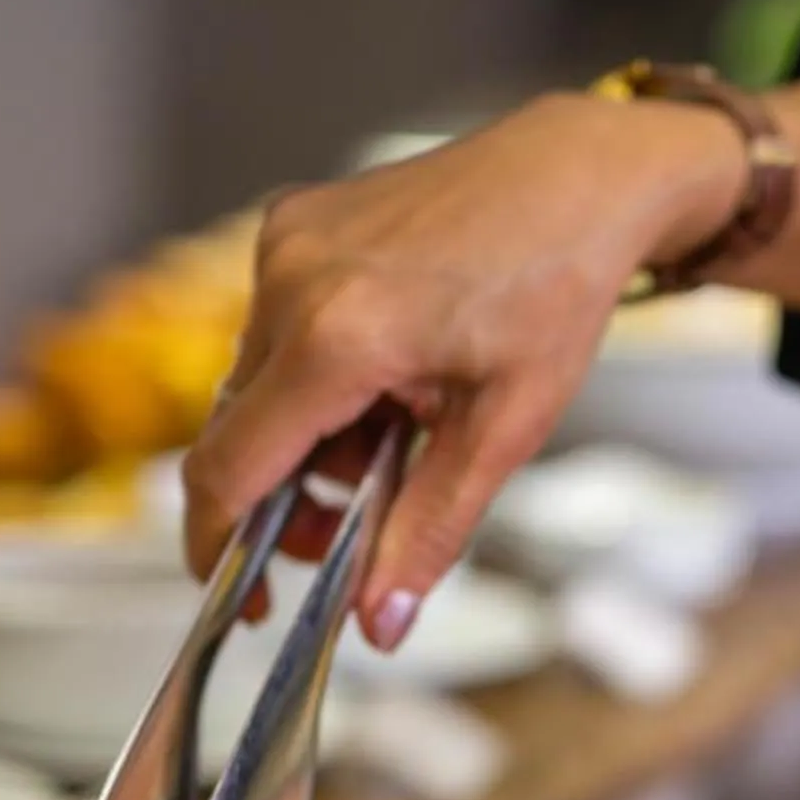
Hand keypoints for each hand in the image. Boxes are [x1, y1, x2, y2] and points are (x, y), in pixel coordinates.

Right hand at [180, 92, 743, 647]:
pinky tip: (390, 370)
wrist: (578, 175)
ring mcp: (284, 243)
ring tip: (400, 426)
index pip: (228, 470)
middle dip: (291, 494)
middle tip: (362, 519)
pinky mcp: (291, 223)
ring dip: (310, 432)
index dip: (220, 547)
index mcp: (337, 336)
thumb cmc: (557, 286)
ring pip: (257, 385)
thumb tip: (379, 624)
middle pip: (240, 434)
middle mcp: (291, 281)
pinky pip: (275, 329)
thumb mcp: (506, 428)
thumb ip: (429, 530)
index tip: (247, 598)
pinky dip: (317, 373)